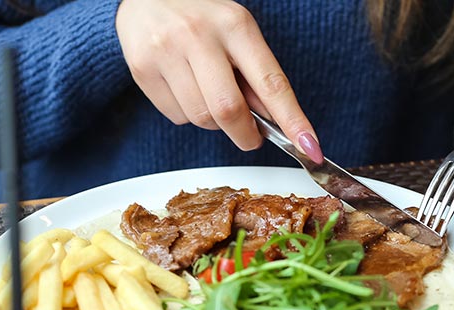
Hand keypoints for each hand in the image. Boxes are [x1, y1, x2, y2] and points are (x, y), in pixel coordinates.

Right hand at [115, 0, 322, 160]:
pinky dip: (187, 114)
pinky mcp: (143, 68)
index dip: (293, 121)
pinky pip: (176, 116)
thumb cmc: (203, 16)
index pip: (271, 83)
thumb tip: (277, 122)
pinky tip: (184, 86)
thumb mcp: (238, 32)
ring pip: (201, 118)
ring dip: (213, 121)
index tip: (310, 148)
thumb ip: (256, 75)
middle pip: (228, 110)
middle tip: (251, 136)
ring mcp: (167, 51)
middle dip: (245, 134)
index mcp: (235, 25)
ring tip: (208, 92)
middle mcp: (199, 35)